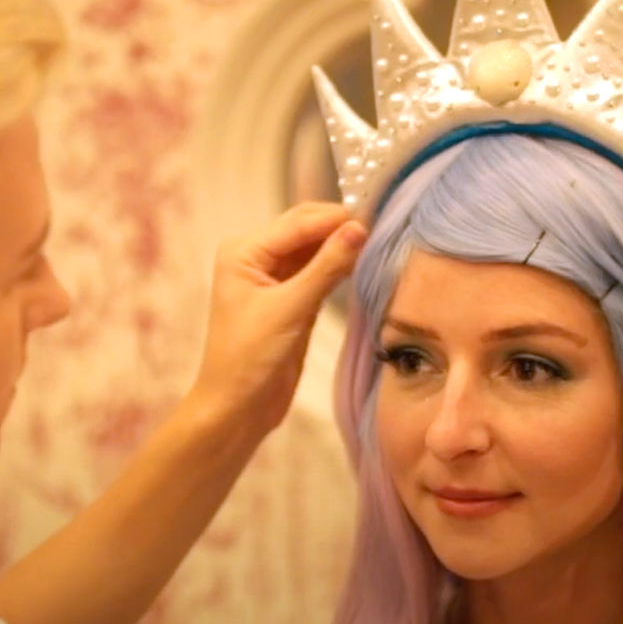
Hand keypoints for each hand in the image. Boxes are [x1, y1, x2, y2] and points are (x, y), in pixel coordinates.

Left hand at [191, 202, 366, 432]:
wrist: (238, 407)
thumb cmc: (252, 357)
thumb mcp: (291, 309)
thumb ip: (326, 267)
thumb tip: (360, 227)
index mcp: (245, 250)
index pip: (298, 223)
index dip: (336, 219)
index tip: (379, 215)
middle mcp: (257, 256)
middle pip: (306, 229)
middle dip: (340, 228)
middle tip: (383, 226)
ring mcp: (274, 277)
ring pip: (315, 249)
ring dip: (342, 246)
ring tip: (380, 240)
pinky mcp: (291, 299)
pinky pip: (318, 272)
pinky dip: (338, 267)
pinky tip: (363, 263)